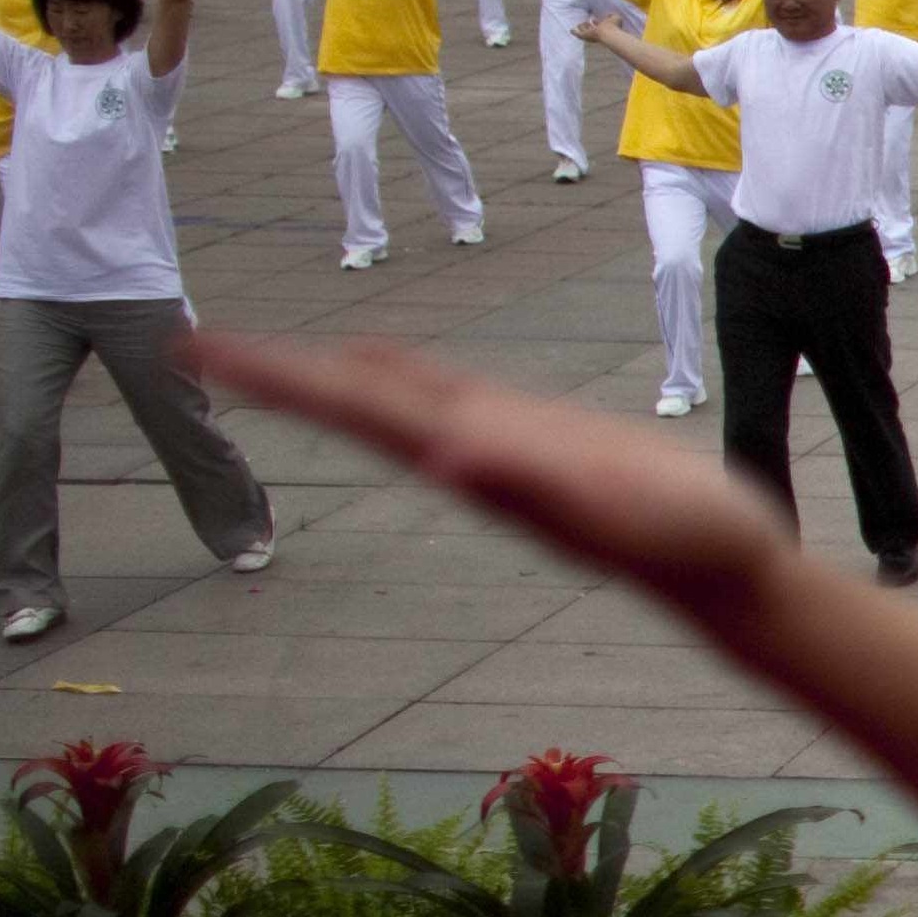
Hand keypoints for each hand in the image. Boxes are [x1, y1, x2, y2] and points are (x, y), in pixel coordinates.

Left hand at [184, 334, 790, 626]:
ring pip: (388, 401)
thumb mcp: (622, 511)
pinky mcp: (532, 438)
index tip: (208, 358)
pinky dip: (393, 372)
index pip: (361, 413)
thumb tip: (446, 459)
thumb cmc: (691, 546)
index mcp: (477, 465)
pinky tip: (370, 359)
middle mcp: (470, 459)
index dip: (287, 383)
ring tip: (252, 354)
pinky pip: (442, 396)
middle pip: (355, 408)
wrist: (728, 573)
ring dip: (320, 376)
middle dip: (275, 377)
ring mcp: (496, 449)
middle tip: (189, 343)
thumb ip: (537, 487)